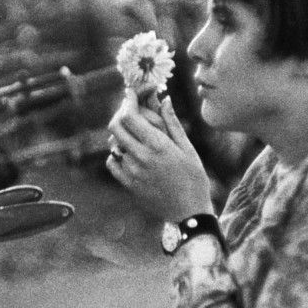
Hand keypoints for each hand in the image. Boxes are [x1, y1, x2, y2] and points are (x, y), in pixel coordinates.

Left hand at [106, 88, 214, 221]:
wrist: (189, 213)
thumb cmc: (194, 178)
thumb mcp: (188, 148)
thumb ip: (172, 123)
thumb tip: (164, 99)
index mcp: (158, 145)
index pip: (131, 116)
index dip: (128, 101)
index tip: (130, 94)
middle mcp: (141, 157)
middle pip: (116, 126)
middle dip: (120, 113)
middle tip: (129, 111)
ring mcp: (132, 172)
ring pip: (114, 144)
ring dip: (120, 135)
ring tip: (133, 133)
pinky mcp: (129, 185)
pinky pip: (112, 163)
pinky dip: (116, 154)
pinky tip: (128, 153)